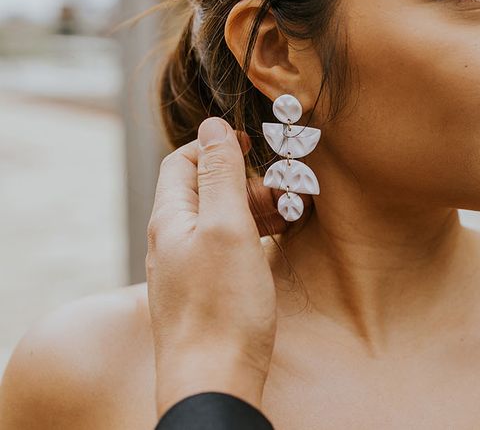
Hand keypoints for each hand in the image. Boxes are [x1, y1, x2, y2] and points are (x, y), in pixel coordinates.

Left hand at [146, 117, 276, 418]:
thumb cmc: (221, 305)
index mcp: (170, 218)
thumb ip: (220, 174)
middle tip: (277, 194)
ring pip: (217, 219)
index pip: (182, 161)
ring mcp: (186, 266)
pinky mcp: (203, 289)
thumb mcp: (227, 226)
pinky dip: (248, 236)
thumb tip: (212, 126)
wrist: (213, 380)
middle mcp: (171, 240)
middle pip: (203, 188)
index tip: (252, 147)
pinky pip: (224, 246)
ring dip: (250, 208)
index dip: (215, 146)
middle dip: (242, 180)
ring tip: (281, 220)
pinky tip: (270, 246)